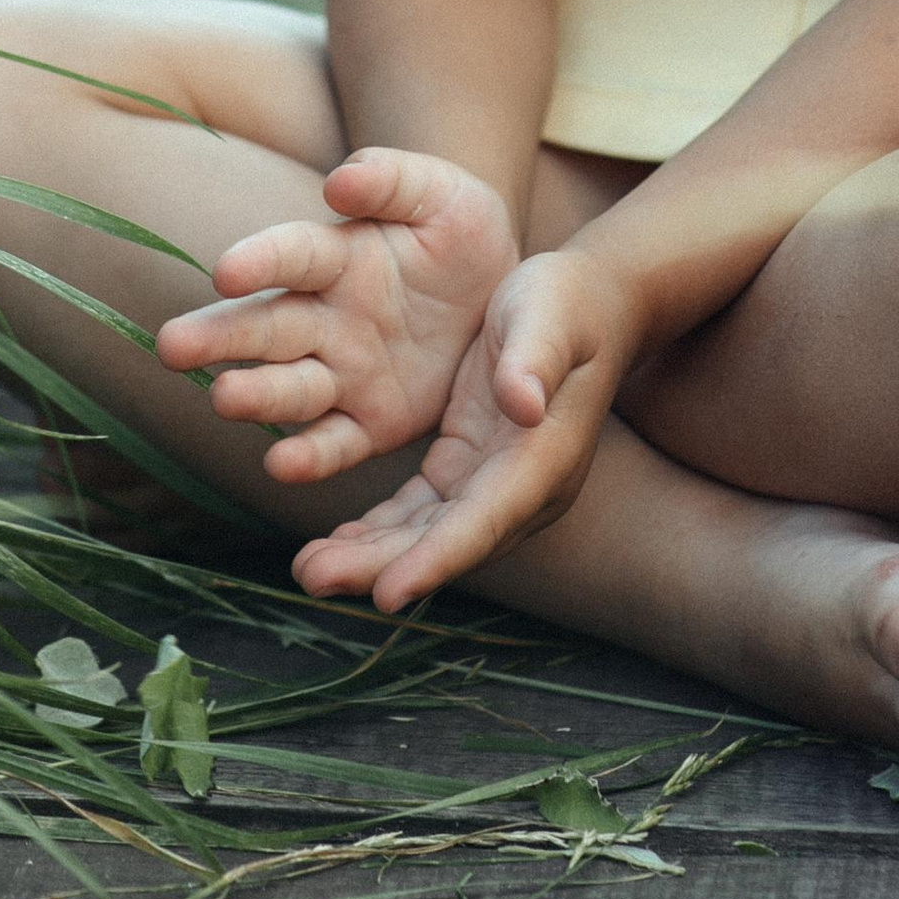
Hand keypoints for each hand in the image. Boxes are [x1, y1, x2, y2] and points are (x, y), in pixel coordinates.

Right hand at [154, 148, 516, 483]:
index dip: (260, 260)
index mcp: (338, 255)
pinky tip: (283, 465)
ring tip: (223, 398)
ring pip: (290, 387)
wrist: (508, 299)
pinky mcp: (371, 422)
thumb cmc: (460, 232)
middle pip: (267, 327)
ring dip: (256, 395)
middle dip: (220, 336)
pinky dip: (308, 456)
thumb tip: (337, 183)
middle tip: (172, 345)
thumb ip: (391, 181)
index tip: (225, 270)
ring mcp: (344, 372)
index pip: (291, 255)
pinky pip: (335, 443)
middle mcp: (326, 317)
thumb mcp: (441, 193)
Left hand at [289, 244, 645, 610]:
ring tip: (310, 568)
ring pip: (430, 535)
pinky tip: (339, 540)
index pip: (485, 521)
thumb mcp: (550, 318)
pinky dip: (383, 530)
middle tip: (314, 577)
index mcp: (544, 458)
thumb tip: (524, 403)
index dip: (436, 559)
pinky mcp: (470, 468)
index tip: (387, 593)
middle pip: (449, 543)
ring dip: (374, 556)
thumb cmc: (568, 305)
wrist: (588, 305)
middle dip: (383, 566)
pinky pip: (424, 512)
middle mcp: (522, 487)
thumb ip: (535, 360)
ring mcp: (495, 483)